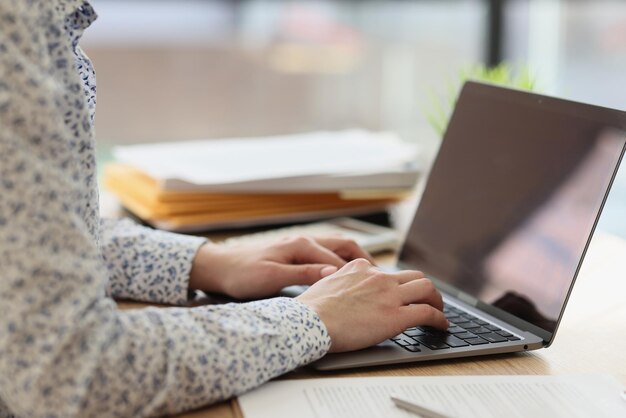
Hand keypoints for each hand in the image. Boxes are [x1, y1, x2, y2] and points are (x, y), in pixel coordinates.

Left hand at [189, 235, 373, 298]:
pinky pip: (327, 252)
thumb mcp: (271, 278)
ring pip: (337, 246)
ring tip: (370, 274)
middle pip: (344, 245)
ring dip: (355, 258)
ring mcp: (300, 244)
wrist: (219, 266)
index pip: (338, 259)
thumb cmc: (242, 274)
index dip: (358, 274)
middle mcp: (304, 240)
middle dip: (365, 259)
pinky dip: (341, 260)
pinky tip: (345, 273)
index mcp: (300, 245)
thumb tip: (333, 275)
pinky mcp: (295, 251)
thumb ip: (303, 274)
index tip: (375, 287)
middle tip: (382, 277)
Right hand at [296, 258, 448, 352]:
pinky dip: (440, 319)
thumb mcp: (325, 283)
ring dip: (437, 300)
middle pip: (414, 275)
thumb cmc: (311, 309)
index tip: (400, 294)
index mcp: (361, 268)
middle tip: (428, 300)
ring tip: (439, 311)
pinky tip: (442, 326)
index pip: (388, 272)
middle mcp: (378, 277)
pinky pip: (428, 313)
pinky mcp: (396, 316)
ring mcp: (389, 295)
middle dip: (425, 288)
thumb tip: (338, 284)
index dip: (397, 285)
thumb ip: (338, 281)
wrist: (309, 321)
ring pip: (427, 288)